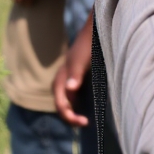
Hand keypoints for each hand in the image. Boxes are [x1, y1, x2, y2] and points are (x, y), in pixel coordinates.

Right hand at [53, 10, 93, 125]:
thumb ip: (75, 74)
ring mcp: (69, 79)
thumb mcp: (82, 60)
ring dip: (72, 112)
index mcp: (60, 79)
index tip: (84, 121)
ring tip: (84, 120)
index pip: (60, 104)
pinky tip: (87, 107)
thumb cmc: (87, 45)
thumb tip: (70, 89)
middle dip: (69, 117)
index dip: (69, 116)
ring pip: (66, 100)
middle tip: (84, 123)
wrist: (93, 31)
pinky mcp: (77, 77)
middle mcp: (62, 80)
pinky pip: (73, 95)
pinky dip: (77, 104)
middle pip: (61, 104)